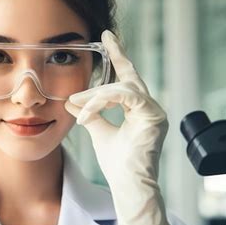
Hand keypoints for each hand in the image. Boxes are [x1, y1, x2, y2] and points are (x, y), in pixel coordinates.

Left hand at [65, 30, 169, 224]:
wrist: (127, 187)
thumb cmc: (117, 164)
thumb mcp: (98, 132)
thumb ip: (90, 115)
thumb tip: (71, 100)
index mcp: (138, 111)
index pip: (126, 81)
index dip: (118, 59)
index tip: (107, 40)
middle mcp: (149, 108)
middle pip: (130, 76)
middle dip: (118, 55)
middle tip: (105, 37)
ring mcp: (154, 112)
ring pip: (122, 88)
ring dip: (95, 95)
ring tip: (75, 103)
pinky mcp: (153, 117)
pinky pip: (123, 97)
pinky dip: (101, 103)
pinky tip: (85, 112)